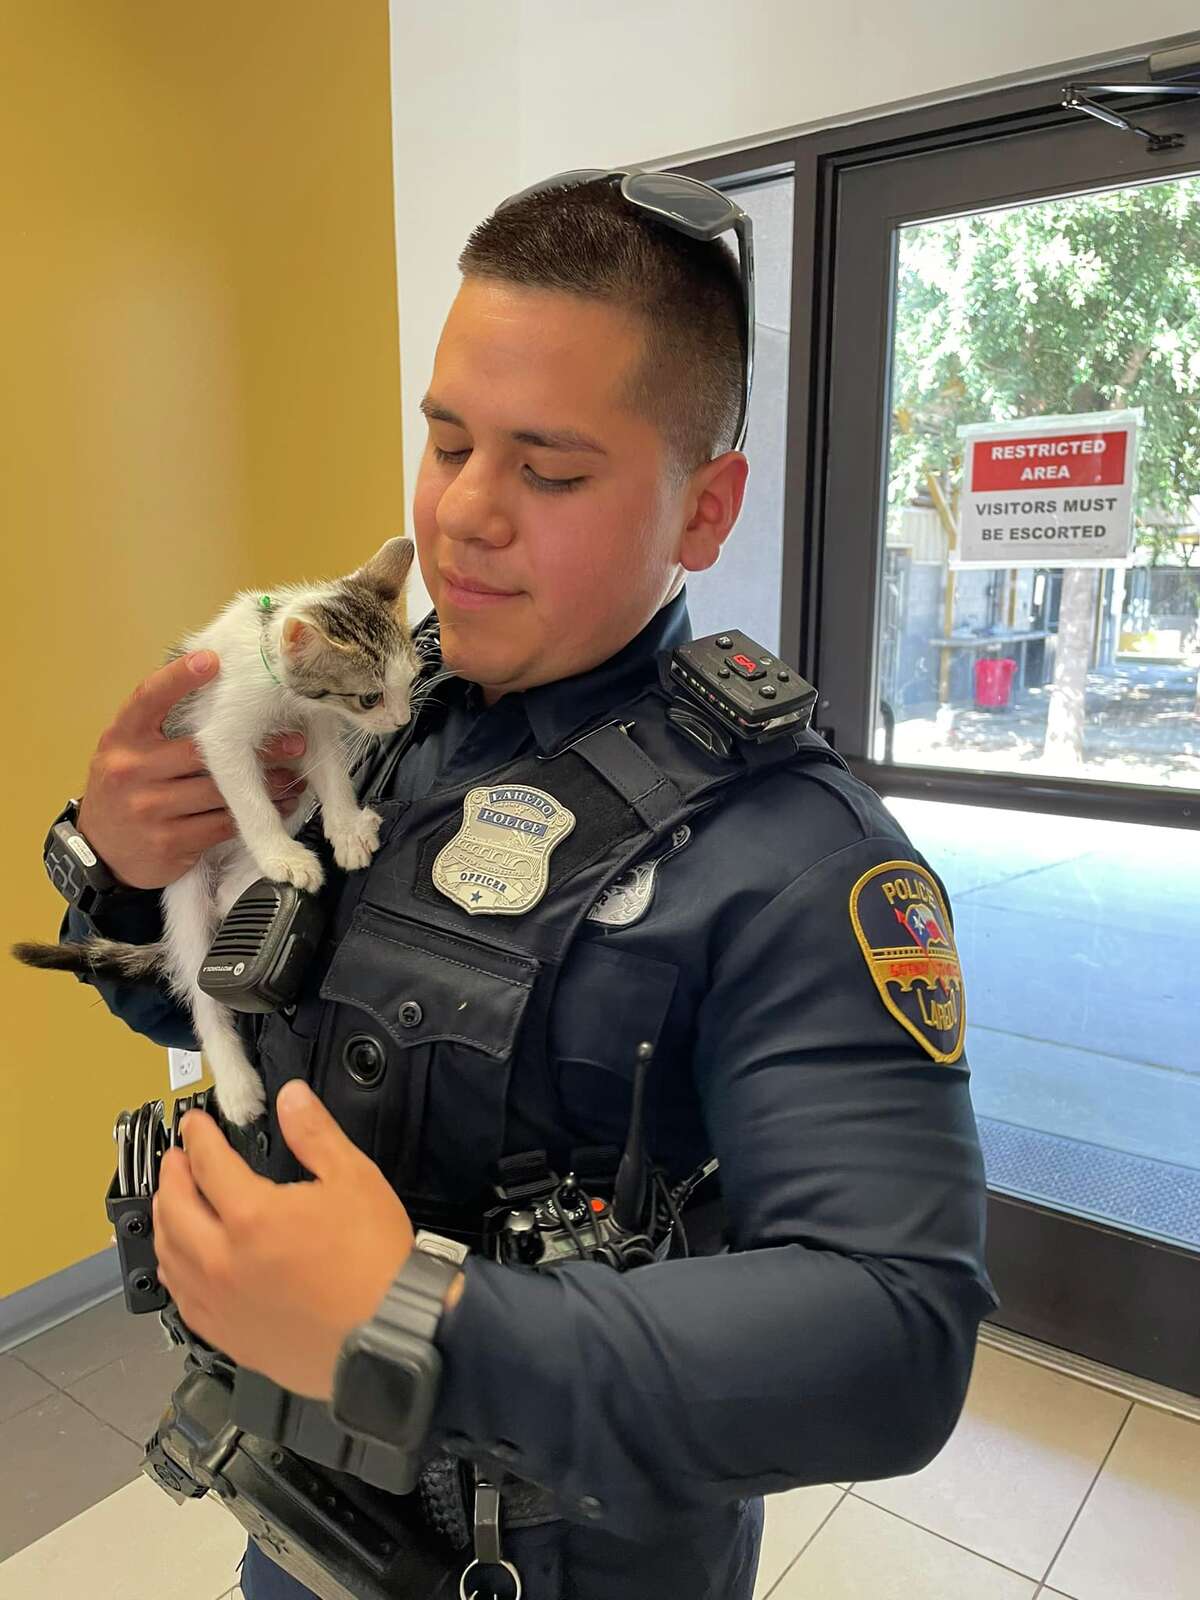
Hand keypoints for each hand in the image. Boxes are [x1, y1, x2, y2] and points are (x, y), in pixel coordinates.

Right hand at [76, 652, 307, 888]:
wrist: (104, 853)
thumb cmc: (129, 789)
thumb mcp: (129, 751)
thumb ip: (162, 724)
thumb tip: (218, 685)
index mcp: (121, 738)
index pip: (147, 699)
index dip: (179, 678)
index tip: (213, 661)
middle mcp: (131, 770)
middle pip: (204, 751)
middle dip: (256, 747)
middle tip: (294, 742)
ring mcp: (149, 808)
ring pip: (222, 790)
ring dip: (265, 785)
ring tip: (291, 778)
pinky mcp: (170, 842)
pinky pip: (224, 824)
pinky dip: (254, 815)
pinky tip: (275, 808)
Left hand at [153, 1080, 425, 1399]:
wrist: (390, 1334)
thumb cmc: (375, 1261)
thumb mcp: (354, 1179)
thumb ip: (315, 1134)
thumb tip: (291, 1099)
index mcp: (252, 1217)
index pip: (207, 1164)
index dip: (198, 1138)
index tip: (195, 1125)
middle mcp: (223, 1261)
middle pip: (174, 1209)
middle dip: (172, 1176)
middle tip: (177, 1159)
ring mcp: (221, 1303)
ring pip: (169, 1256)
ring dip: (165, 1221)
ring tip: (172, 1203)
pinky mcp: (228, 1336)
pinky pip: (182, 1298)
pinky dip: (174, 1270)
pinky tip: (181, 1263)